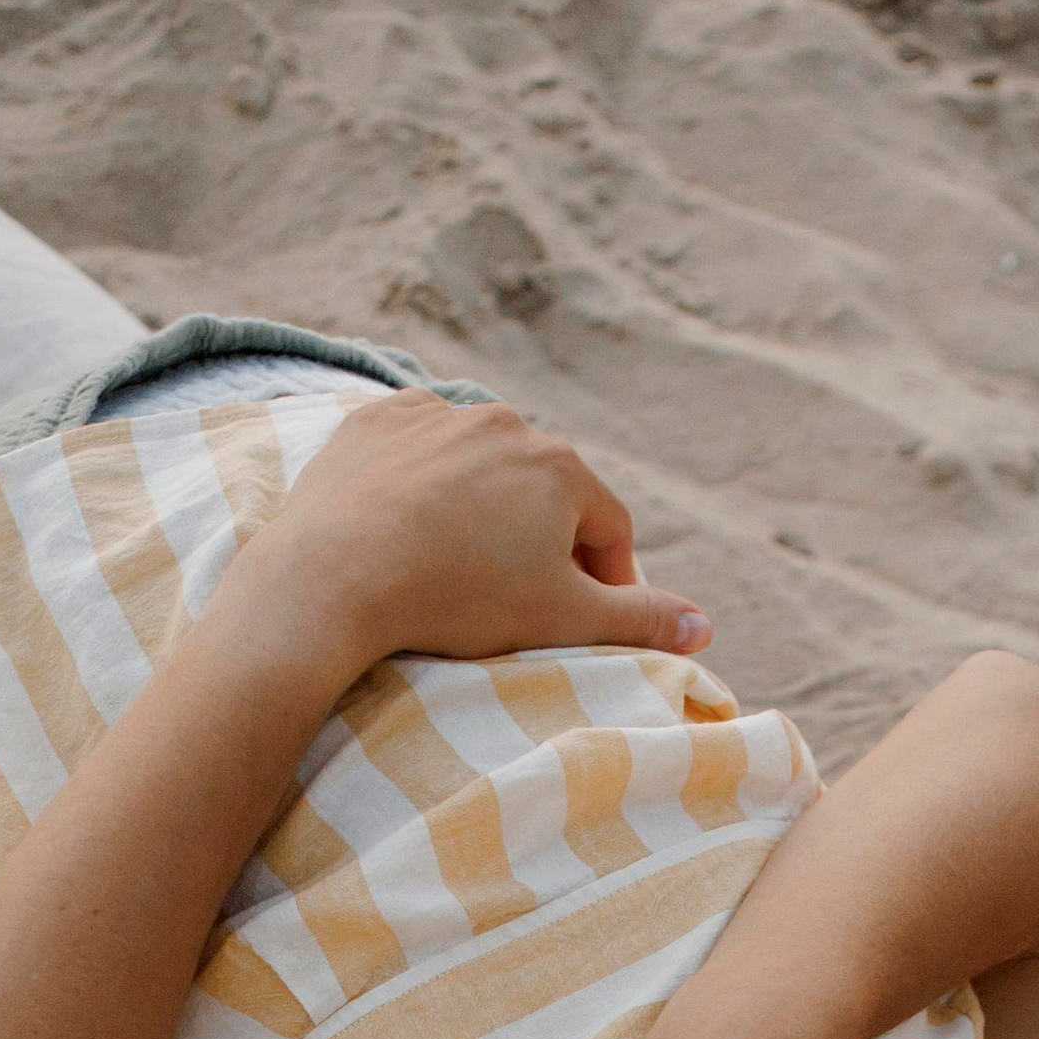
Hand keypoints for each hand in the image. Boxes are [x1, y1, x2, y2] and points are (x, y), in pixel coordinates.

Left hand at [206, 390, 708, 694]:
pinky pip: (415, 454)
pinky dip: (420, 487)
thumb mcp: (562, 620)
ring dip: (481, 510)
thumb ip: (638, 620)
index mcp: (560, 466)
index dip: (606, 578)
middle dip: (541, 541)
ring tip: (456, 565)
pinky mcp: (375, 421)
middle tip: (516, 598)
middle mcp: (505, 422)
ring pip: (478, 469)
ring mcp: (435, 413)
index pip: (607, 526)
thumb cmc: (456, 601)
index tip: (589, 617)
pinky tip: (405, 530)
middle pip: (543, 492)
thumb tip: (705, 626)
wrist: (333, 576)